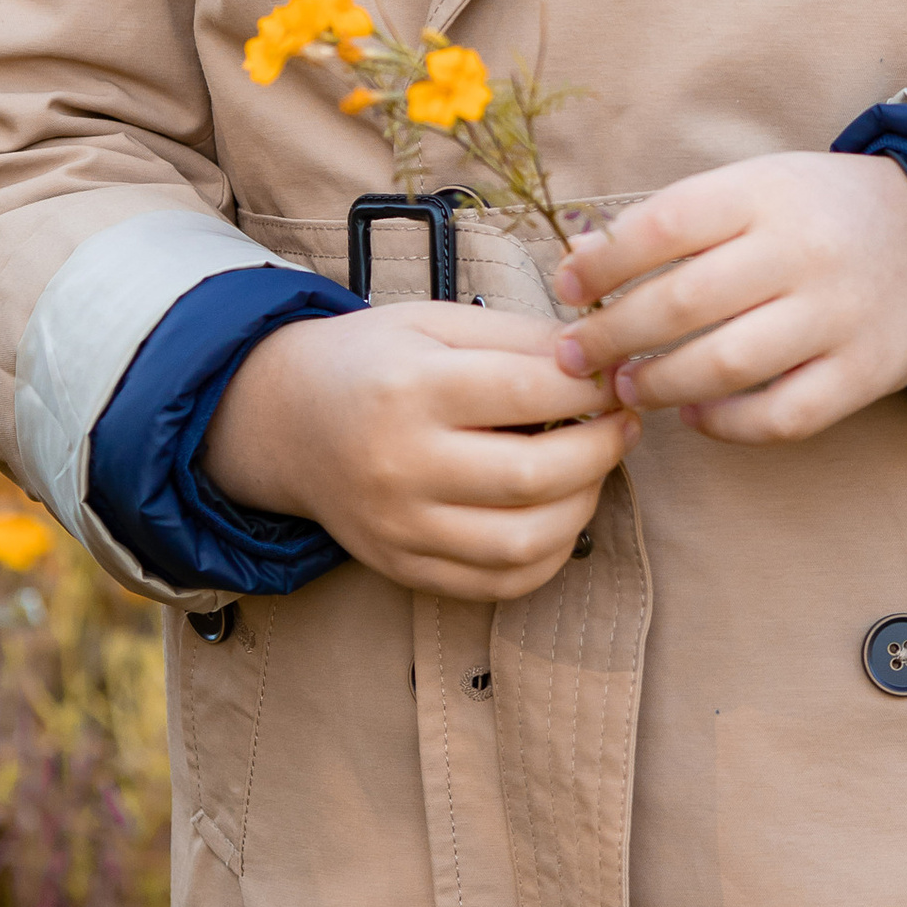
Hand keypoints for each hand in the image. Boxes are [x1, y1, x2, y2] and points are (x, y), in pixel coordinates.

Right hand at [203, 304, 637, 599]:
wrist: (285, 421)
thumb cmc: (372, 361)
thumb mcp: (435, 322)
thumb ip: (517, 337)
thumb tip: (599, 357)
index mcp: (409, 388)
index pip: (528, 391)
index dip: (590, 384)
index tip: (613, 376)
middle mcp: (400, 464)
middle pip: (534, 475)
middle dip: (601, 449)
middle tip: (621, 424)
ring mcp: (400, 527)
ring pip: (524, 542)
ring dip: (583, 505)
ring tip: (593, 469)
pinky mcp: (403, 566)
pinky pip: (499, 584)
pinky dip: (549, 554)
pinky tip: (559, 515)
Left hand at [549, 152, 906, 443]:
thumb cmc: (822, 213)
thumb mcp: (759, 186)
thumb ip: (677, 220)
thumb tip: (579, 261)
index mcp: (768, 192)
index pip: (665, 225)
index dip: (603, 263)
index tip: (568, 289)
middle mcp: (804, 251)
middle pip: (684, 302)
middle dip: (612, 335)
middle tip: (575, 357)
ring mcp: (839, 315)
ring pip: (726, 365)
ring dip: (659, 385)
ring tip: (627, 387)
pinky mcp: (865, 373)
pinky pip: (781, 415)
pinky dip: (726, 424)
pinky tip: (694, 415)